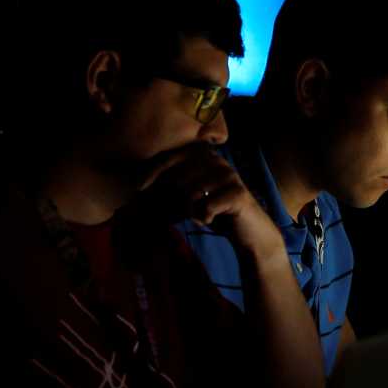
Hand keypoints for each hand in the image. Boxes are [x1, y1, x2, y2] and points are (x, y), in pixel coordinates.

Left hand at [129, 144, 283, 260]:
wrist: (249, 232)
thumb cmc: (215, 211)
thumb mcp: (190, 196)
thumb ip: (170, 187)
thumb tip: (138, 186)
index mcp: (205, 156)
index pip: (173, 155)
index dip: (153, 170)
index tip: (138, 187)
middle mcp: (218, 161)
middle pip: (179, 174)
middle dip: (169, 195)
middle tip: (175, 211)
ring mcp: (229, 176)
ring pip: (191, 192)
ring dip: (189, 210)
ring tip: (198, 215)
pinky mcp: (238, 194)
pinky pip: (206, 207)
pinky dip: (203, 218)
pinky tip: (210, 220)